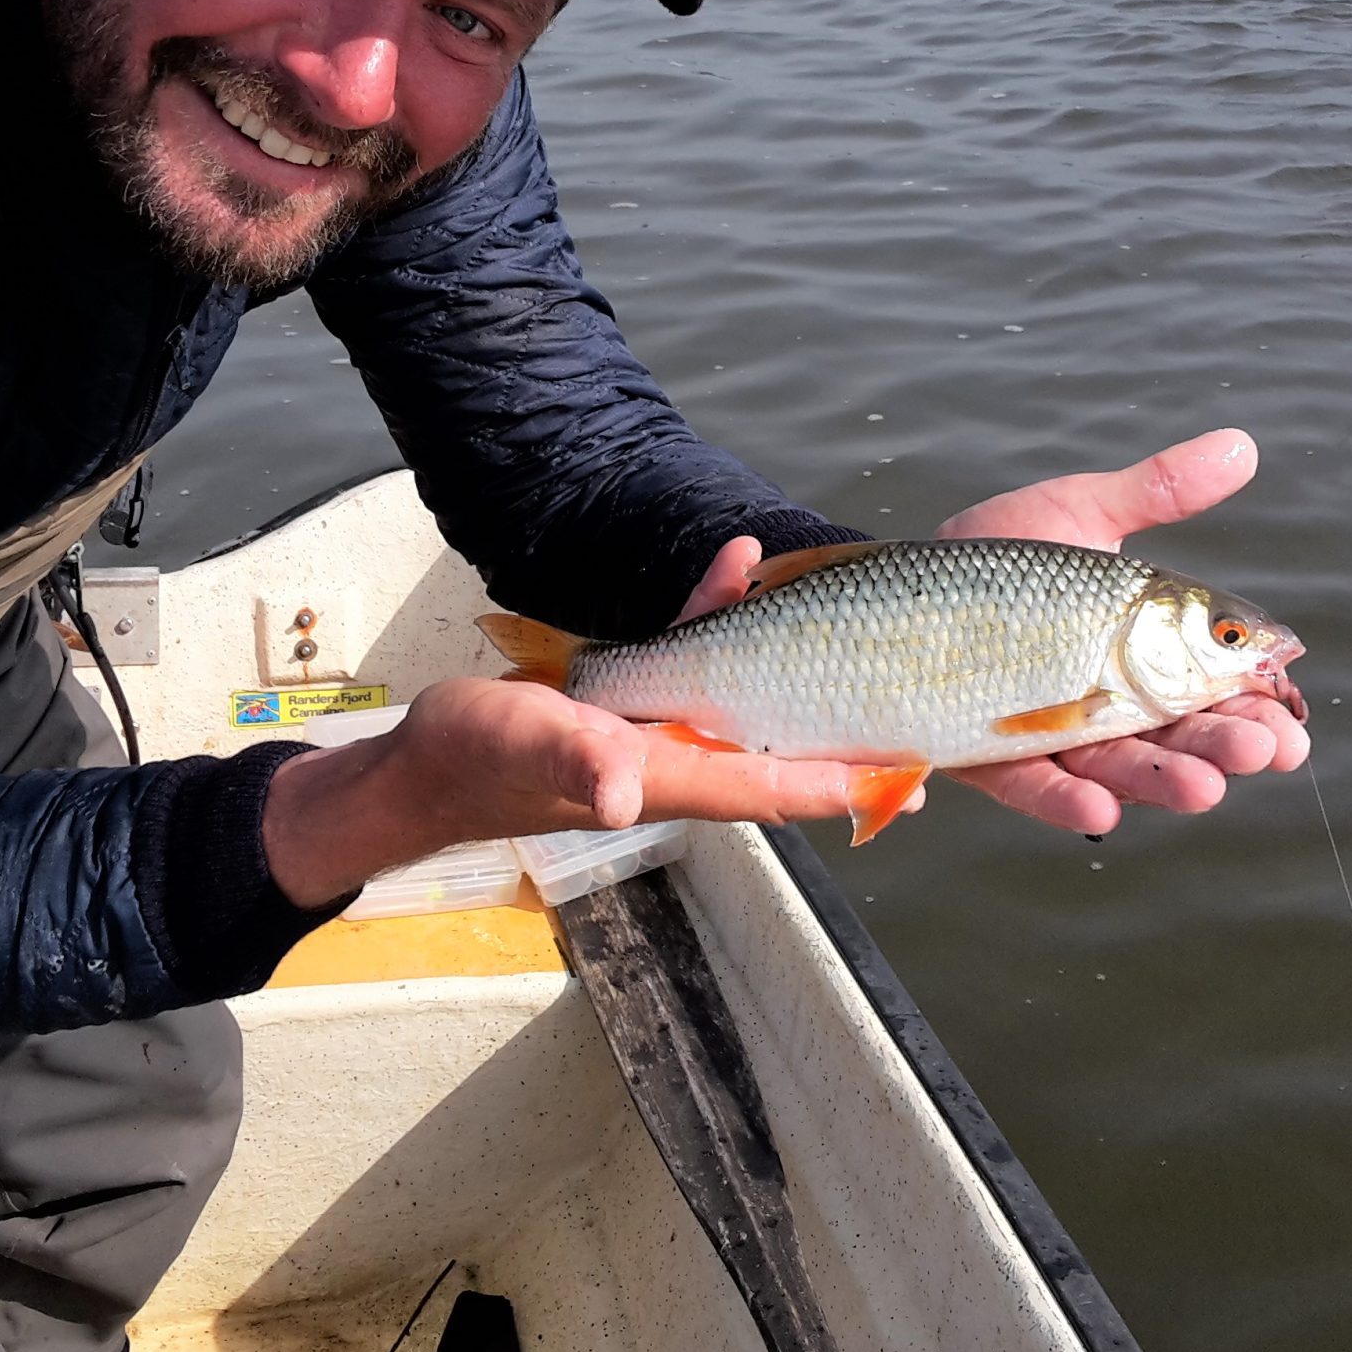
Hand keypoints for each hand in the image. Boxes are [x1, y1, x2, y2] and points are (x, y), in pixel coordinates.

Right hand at [260, 674, 919, 907]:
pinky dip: (723, 618)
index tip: (912, 774)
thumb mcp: (516, 745)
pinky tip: (739, 565)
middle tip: (929, 729)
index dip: (845, 779)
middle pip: (783, 754)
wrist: (422, 760)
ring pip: (750, 706)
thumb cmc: (470, 757)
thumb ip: (572, 761)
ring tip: (862, 638)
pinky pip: (700, 664)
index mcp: (663, 779)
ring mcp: (656, 737)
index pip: (776, 784)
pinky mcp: (633, 707)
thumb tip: (618, 786)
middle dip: (851, 741)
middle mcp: (674, 763)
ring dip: (801, 672)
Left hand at [936, 428, 1308, 833]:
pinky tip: (1101, 809)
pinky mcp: (994, 760)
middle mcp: (1109, 700)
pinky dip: (1068, 799)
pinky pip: (1035, 787)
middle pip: (1180, 732)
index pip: (1216, 679)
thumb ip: (1158, 490)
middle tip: (1268, 749)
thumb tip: (1243, 446)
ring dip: (1164, 780)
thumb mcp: (1081, 510)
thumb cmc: (996, 555)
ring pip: (1122, 767)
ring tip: (1205, 787)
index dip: (1256, 697)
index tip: (1290, 708)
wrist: (895, 590)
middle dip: (1227, 744)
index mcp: (1144, 649)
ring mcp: (1054, 734)